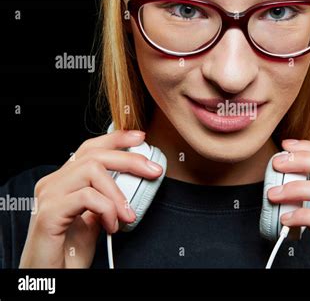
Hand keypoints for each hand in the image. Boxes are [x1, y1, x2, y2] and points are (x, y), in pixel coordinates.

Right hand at [19, 130, 162, 267]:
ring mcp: (49, 196)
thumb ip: (107, 197)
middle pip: (94, 154)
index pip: (90, 149)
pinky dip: (108, 209)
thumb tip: (135, 181)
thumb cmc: (70, 250)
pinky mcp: (49, 212)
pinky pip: (87, 197)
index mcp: (64, 180)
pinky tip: (112, 226)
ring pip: (91, 171)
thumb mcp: (96, 218)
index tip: (141, 138)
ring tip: (128, 216)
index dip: (116, 139)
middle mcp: (53, 183)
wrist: (52, 276)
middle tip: (154, 172)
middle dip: (130, 159)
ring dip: (119, 193)